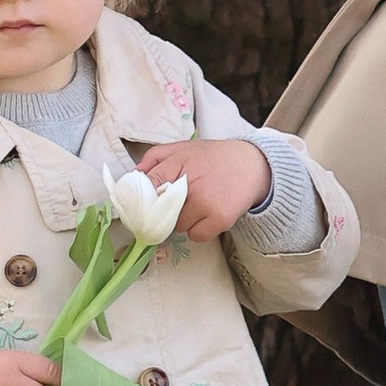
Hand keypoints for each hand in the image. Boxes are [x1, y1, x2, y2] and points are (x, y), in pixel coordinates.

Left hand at [136, 136, 271, 239]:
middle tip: (178, 200)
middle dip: (165, 209)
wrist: (253, 165)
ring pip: (177, 226)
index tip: (142, 202)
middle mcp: (192, 183)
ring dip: (183, 220)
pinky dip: (199, 230)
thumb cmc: (213, 158)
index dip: (142, 196)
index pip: (150, 183)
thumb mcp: (183, 149)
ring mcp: (206, 203)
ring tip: (198, 204)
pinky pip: (195, 236)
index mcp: (180, 161)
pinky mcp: (220, 220)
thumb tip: (132, 177)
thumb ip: (155, 158)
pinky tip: (208, 215)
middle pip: (160, 211)